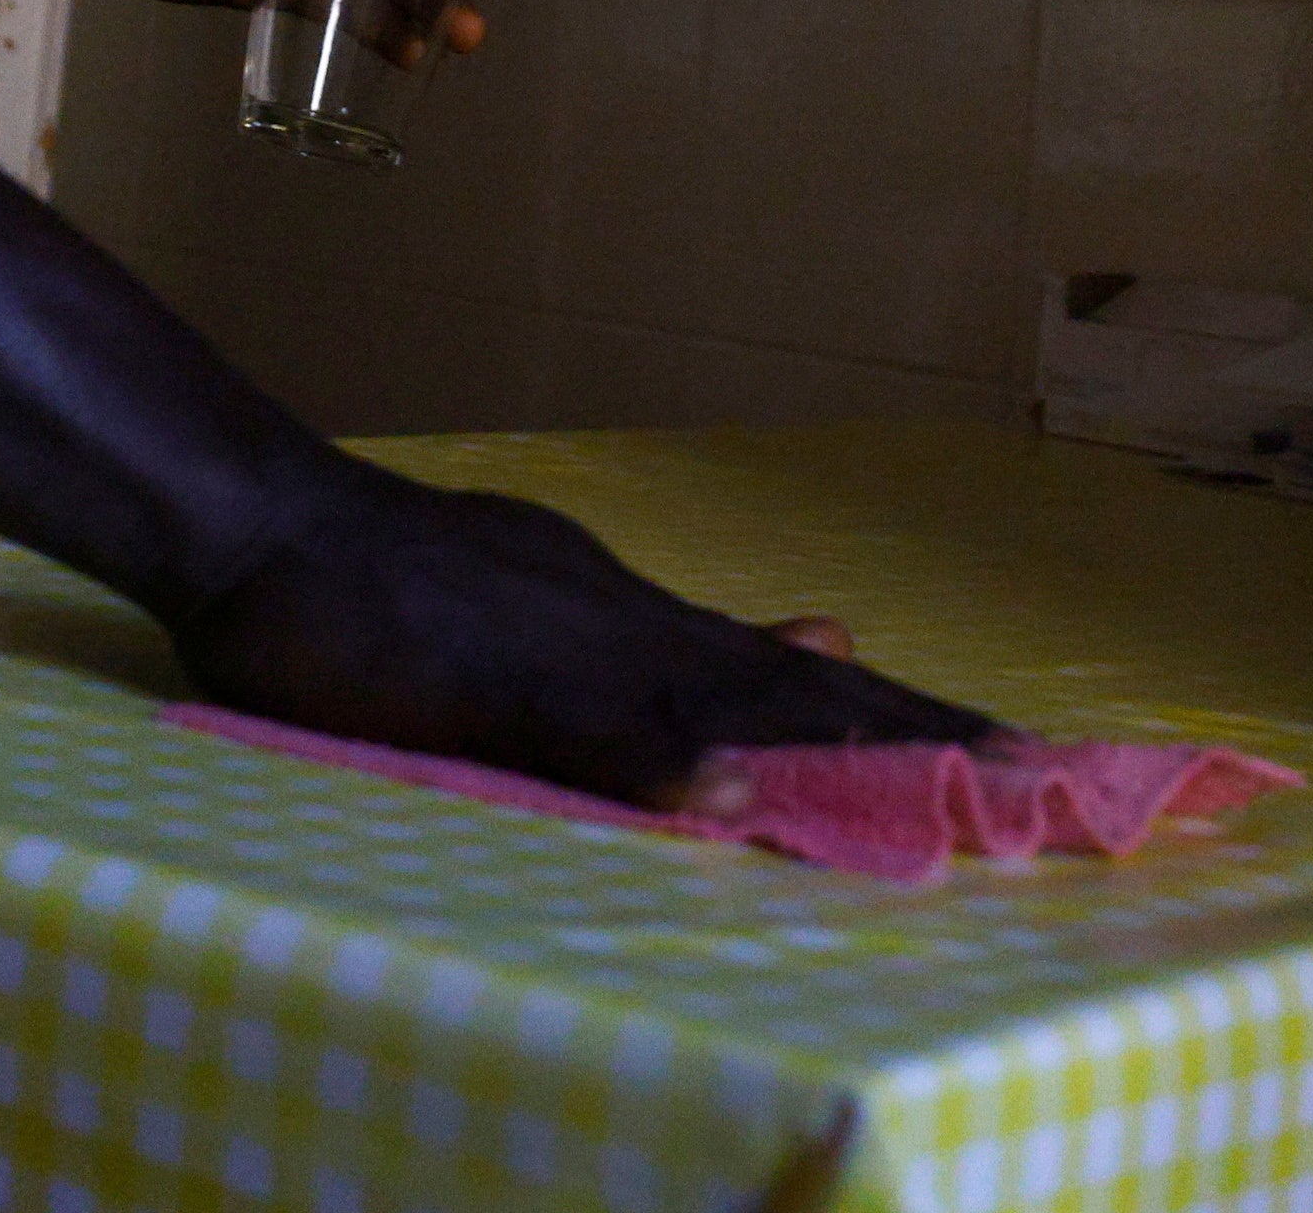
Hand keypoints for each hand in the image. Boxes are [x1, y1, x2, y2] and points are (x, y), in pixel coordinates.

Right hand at [174, 465, 993, 809]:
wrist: (269, 522)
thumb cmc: (396, 580)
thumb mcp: (564, 598)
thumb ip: (685, 633)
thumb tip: (828, 629)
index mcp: (648, 621)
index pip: (810, 677)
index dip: (912, 719)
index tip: (1017, 755)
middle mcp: (635, 627)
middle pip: (805, 689)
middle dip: (923, 738)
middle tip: (1043, 778)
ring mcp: (570, 651)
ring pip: (732, 704)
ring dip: (838, 746)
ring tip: (938, 784)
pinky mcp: (493, 681)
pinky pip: (587, 732)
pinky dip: (661, 761)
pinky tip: (728, 791)